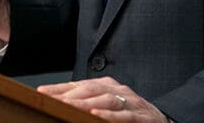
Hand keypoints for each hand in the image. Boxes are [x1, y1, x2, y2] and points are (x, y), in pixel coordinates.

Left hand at [38, 77, 168, 121]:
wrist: (162, 121)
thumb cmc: (130, 115)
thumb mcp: (108, 106)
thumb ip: (88, 104)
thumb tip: (59, 104)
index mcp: (108, 86)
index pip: (79, 84)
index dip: (60, 88)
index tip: (41, 93)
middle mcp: (118, 90)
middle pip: (90, 89)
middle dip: (68, 94)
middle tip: (49, 100)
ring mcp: (131, 102)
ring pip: (106, 99)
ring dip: (85, 103)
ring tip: (67, 107)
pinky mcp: (142, 117)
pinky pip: (125, 115)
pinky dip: (109, 116)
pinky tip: (95, 115)